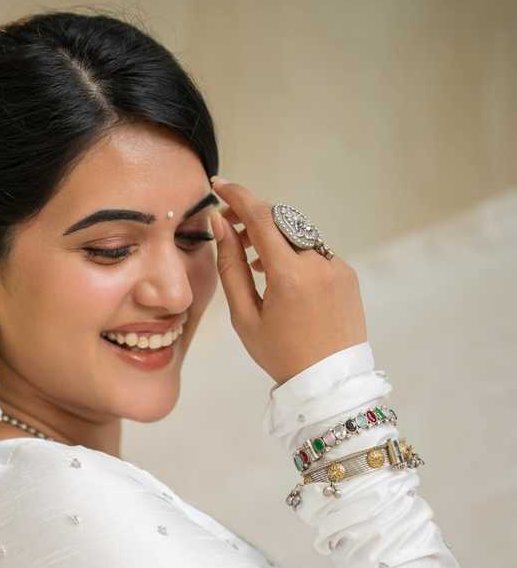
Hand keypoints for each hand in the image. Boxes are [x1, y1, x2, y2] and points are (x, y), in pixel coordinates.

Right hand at [208, 177, 367, 385]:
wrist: (329, 382)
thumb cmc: (280, 354)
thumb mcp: (244, 316)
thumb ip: (230, 266)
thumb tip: (220, 225)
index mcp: (289, 275)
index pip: (260, 216)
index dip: (237, 196)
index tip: (218, 186)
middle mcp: (318, 262)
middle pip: (281, 219)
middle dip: (253, 216)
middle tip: (228, 227)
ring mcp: (337, 266)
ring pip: (298, 235)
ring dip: (273, 237)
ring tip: (252, 261)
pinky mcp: (348, 274)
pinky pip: (315, 252)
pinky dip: (294, 255)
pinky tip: (280, 278)